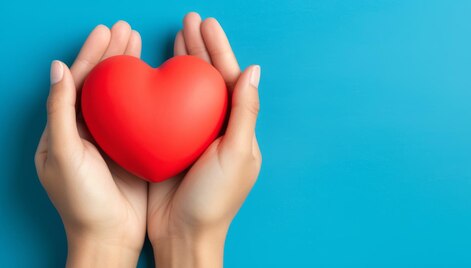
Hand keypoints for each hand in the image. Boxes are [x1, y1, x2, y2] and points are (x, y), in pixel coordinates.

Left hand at [35, 21, 146, 267]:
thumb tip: (59, 68)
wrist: (108, 237)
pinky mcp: (135, 150)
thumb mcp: (63, 154)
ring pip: (121, 96)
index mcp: (65, 129)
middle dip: (112, 55)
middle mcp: (88, 131)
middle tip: (127, 29)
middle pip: (100, 84)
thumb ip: (60, 111)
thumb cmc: (81, 200)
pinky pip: (141, 115)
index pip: (78, 82)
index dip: (91, 55)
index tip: (107, 32)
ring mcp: (113, 140)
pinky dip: (148, 95)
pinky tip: (159, 81)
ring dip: (129, 69)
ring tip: (139, 43)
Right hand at [147, 12, 261, 266]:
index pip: (228, 78)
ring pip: (187, 88)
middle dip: (200, 48)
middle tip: (189, 19)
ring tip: (176, 35)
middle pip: (208, 78)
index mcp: (236, 127)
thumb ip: (245, 111)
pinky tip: (154, 70)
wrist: (185, 234)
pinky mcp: (169, 143)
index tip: (206, 24)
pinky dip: (162, 86)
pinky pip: (165, 107)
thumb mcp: (236, 154)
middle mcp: (216, 127)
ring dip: (183, 61)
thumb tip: (253, 69)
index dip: (218, 50)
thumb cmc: (215, 199)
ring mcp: (192, 134)